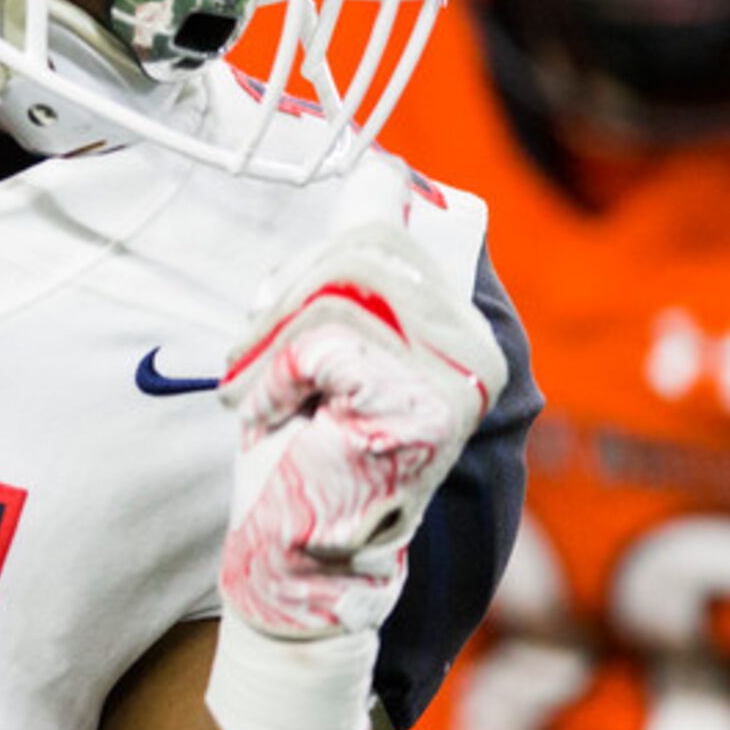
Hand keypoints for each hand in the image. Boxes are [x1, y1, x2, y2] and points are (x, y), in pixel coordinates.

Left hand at [217, 220, 506, 639]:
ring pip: (335, 290)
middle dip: (286, 291)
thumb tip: (366, 173)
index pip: (404, 216)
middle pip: (363, 243)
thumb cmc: (300, 452)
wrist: (295, 557)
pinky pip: (317, 343)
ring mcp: (454, 375)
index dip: (337, 223)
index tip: (289, 283)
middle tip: (254, 357)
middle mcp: (475, 346)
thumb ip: (346, 273)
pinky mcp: (415, 404)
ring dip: (268, 341)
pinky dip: (271, 375)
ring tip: (260, 393)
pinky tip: (273, 419)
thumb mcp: (320, 344)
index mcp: (461, 324)